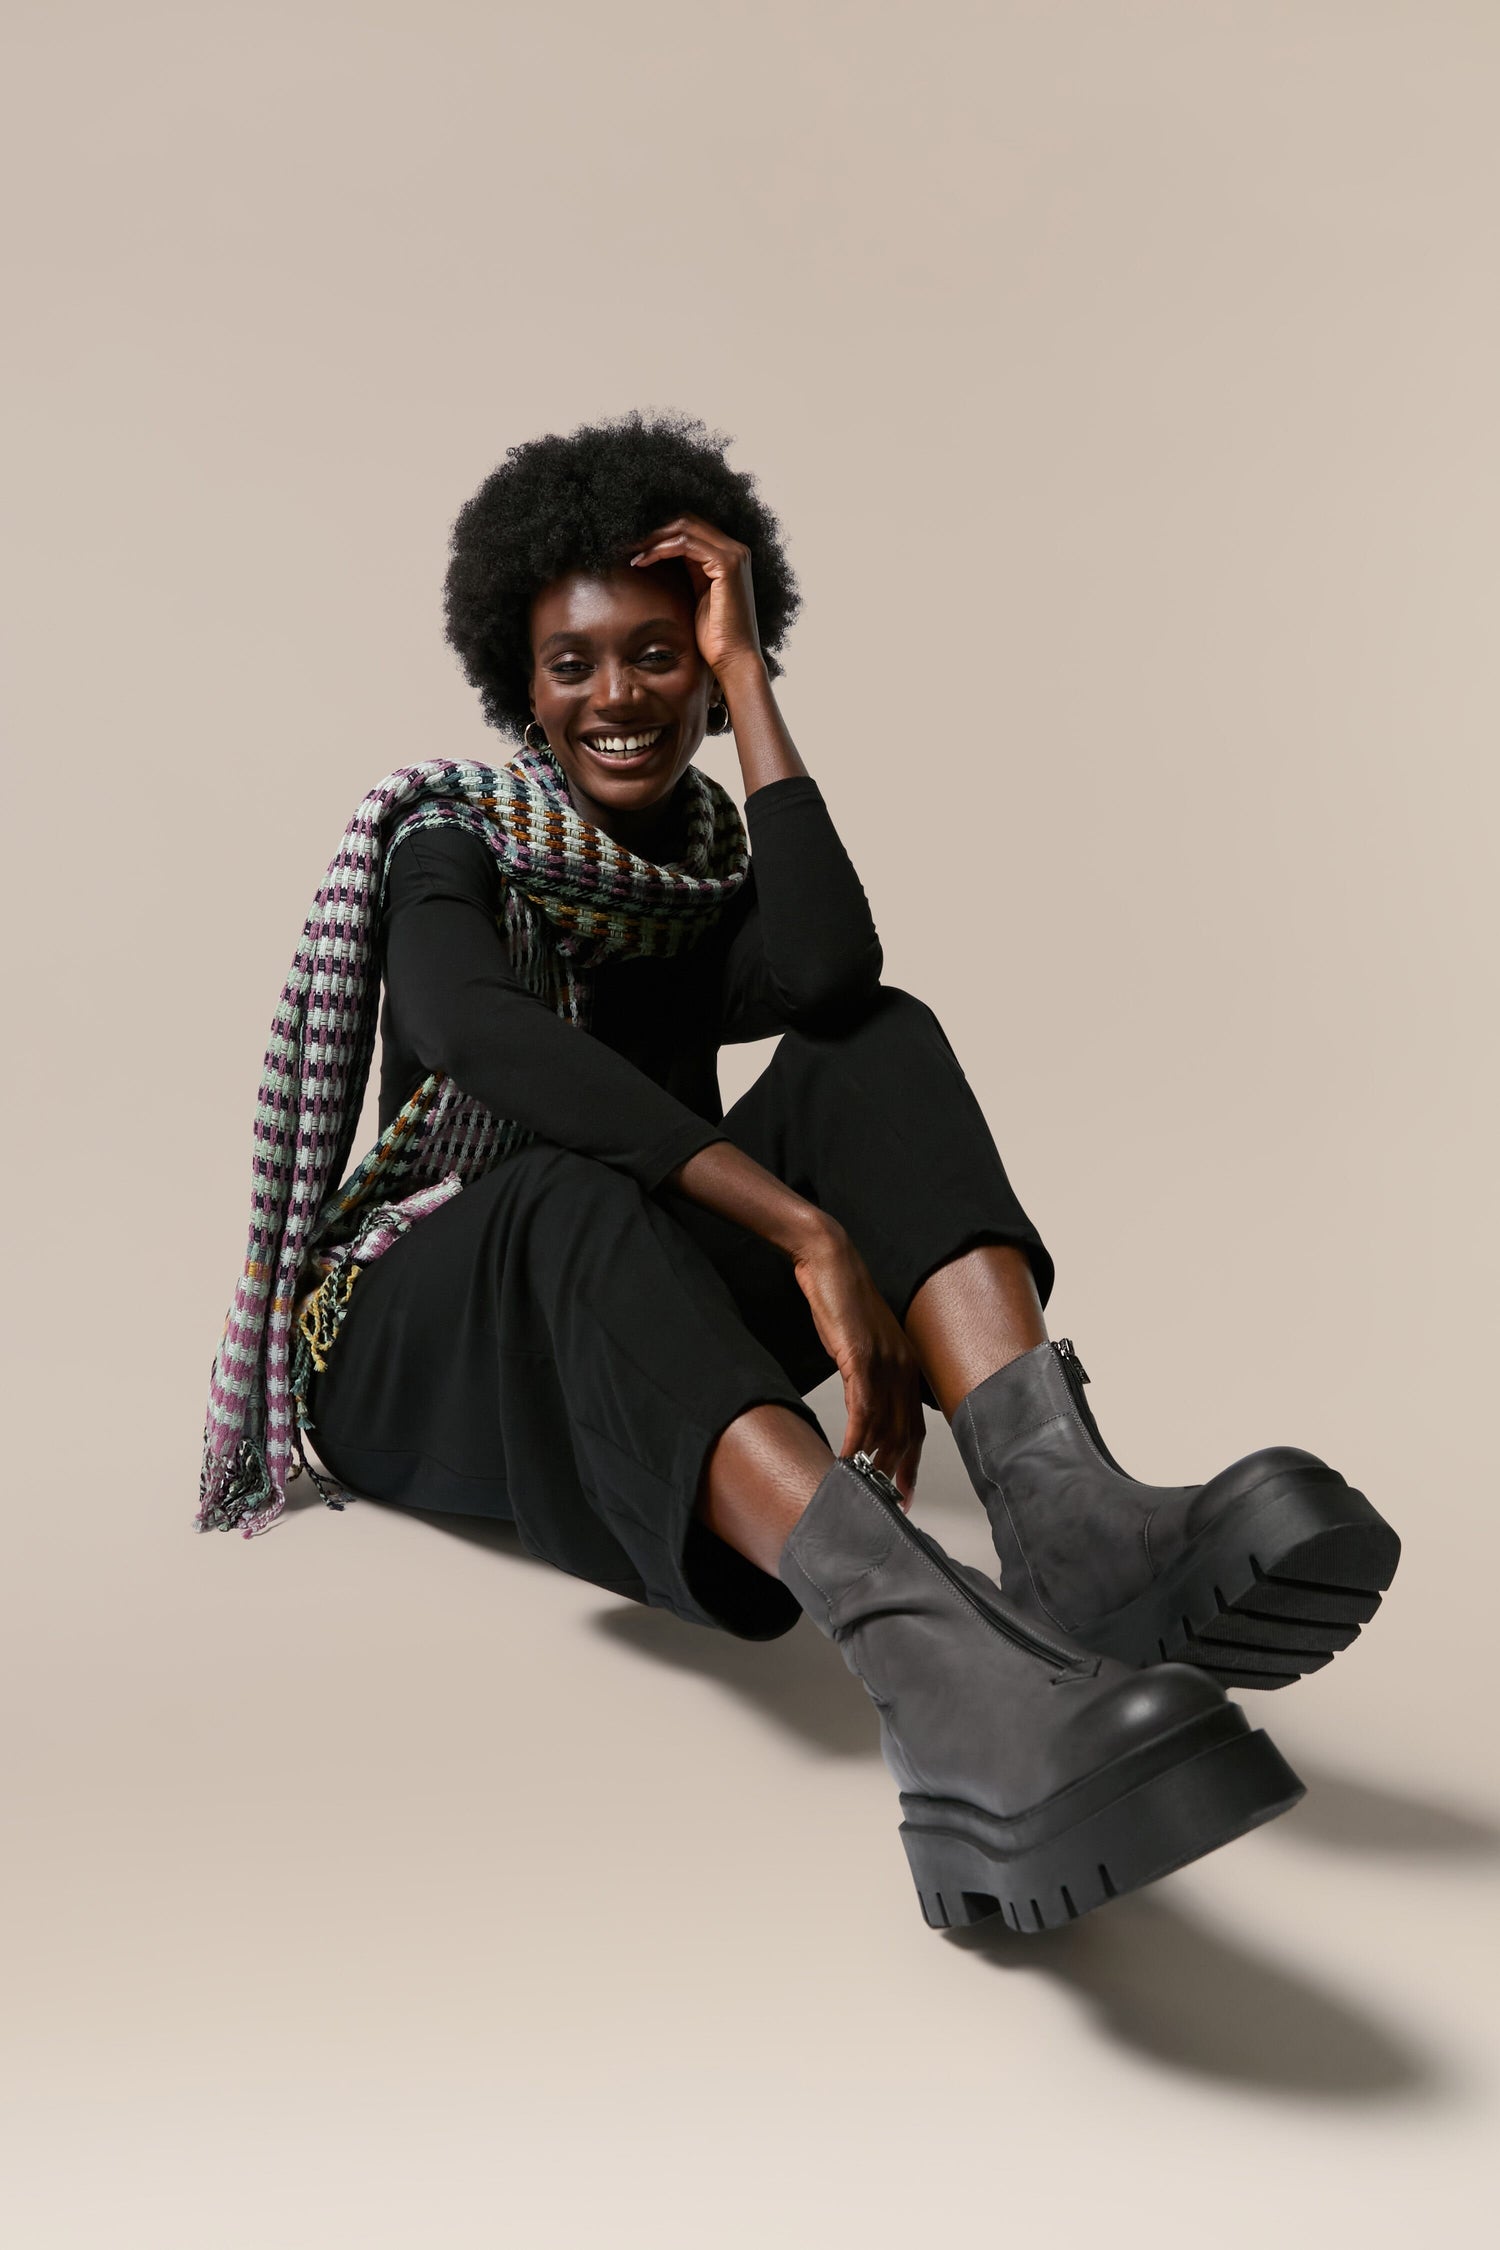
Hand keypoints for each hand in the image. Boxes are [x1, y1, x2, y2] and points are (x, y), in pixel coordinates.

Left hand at [629, 513, 764, 685]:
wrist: (733, 659)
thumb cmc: (714, 637)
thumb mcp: (698, 595)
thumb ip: (689, 571)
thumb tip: (662, 555)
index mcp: (728, 556)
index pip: (690, 529)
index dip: (660, 533)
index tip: (635, 546)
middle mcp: (735, 550)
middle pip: (686, 521)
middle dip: (654, 531)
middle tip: (628, 544)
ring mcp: (733, 554)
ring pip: (684, 528)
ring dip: (652, 539)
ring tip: (631, 553)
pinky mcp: (727, 564)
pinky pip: (685, 544)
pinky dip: (660, 550)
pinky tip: (642, 561)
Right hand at [791, 1220, 925, 1505]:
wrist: (829, 1260)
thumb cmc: (840, 1300)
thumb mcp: (862, 1342)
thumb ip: (869, 1374)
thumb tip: (864, 1407)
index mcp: (909, 1366)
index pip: (916, 1428)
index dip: (910, 1465)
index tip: (902, 1494)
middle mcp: (905, 1368)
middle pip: (905, 1435)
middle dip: (896, 1475)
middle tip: (887, 1507)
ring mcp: (886, 1364)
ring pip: (885, 1429)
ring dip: (873, 1465)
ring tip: (862, 1494)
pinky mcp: (861, 1358)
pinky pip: (861, 1412)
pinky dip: (854, 1442)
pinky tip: (845, 1462)